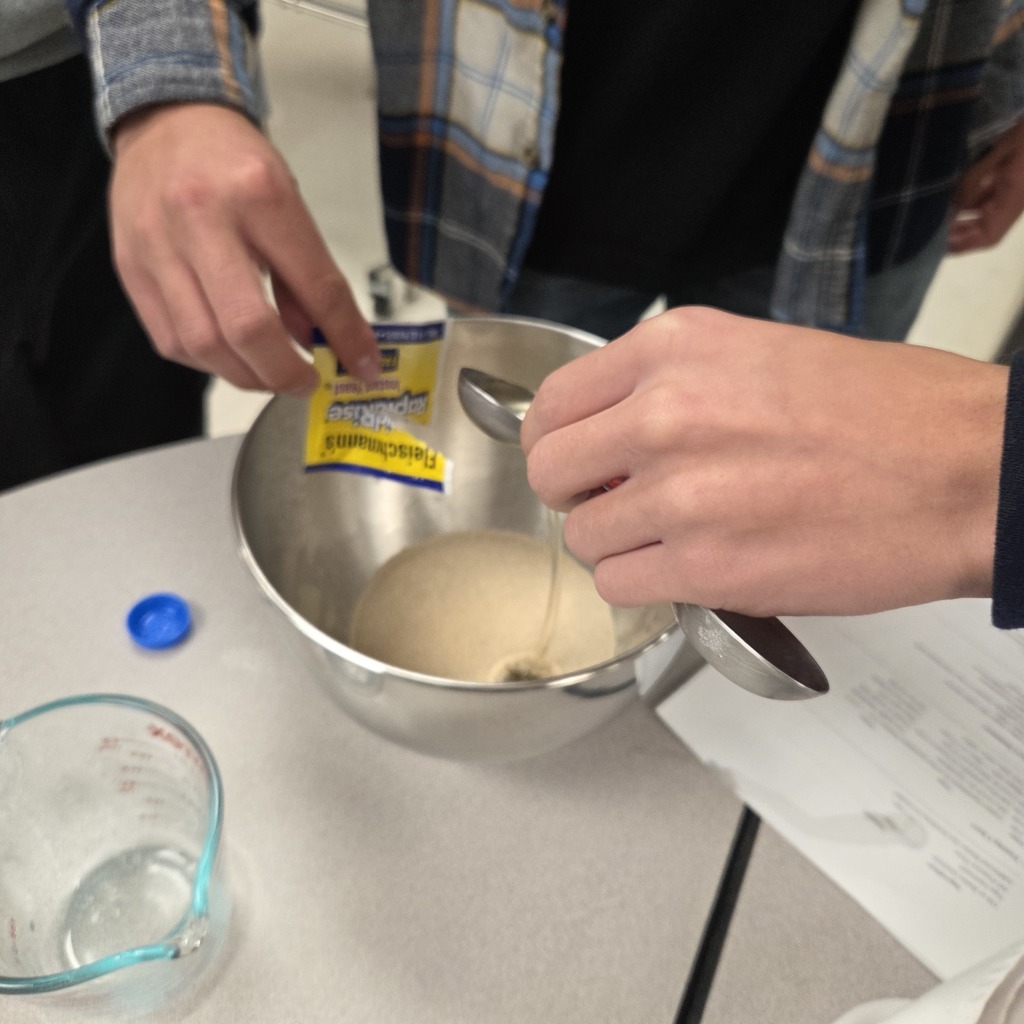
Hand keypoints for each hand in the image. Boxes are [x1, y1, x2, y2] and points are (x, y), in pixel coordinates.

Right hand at [109, 103, 378, 393]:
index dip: (345, 338)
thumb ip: (305, 276)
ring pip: (204, 344)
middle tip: (307, 383)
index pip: (315, 287)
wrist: (165, 122)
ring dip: (248, 376)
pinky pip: (171, 341)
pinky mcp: (130, 269)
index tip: (363, 367)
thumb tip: (324, 342)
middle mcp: (201, 219)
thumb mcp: (288, 203)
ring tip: (271, 375)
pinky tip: (231, 356)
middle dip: (286, 372)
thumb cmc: (232, 163)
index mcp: (259, 195)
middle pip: (248, 328)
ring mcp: (157, 246)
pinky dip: (209, 362)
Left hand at [520, 307, 1007, 616]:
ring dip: (616, 543)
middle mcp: (665, 415)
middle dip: (578, 492)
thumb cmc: (886, 413)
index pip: (551, 403)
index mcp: (674, 350)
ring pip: (582, 537)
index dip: (558, 439)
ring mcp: (681, 495)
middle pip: (549, 472)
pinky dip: (644, 583)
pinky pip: (619, 585)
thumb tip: (608, 434)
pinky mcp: (706, 568)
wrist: (967, 471)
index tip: (577, 458)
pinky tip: (688, 567)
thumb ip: (666, 389)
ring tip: (672, 536)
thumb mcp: (756, 356)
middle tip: (620, 500)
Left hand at [948, 119, 1023, 253]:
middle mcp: (1014, 204)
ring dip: (963, 218)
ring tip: (936, 216)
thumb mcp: (997, 154)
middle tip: (930, 232)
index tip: (937, 248)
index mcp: (1013, 202)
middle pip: (985, 230)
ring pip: (986, 215)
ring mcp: (1014, 193)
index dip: (963, 246)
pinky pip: (990, 199)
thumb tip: (951, 211)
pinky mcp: (1013, 182)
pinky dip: (972, 202)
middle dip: (959, 234)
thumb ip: (973, 183)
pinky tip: (953, 197)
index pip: (988, 236)